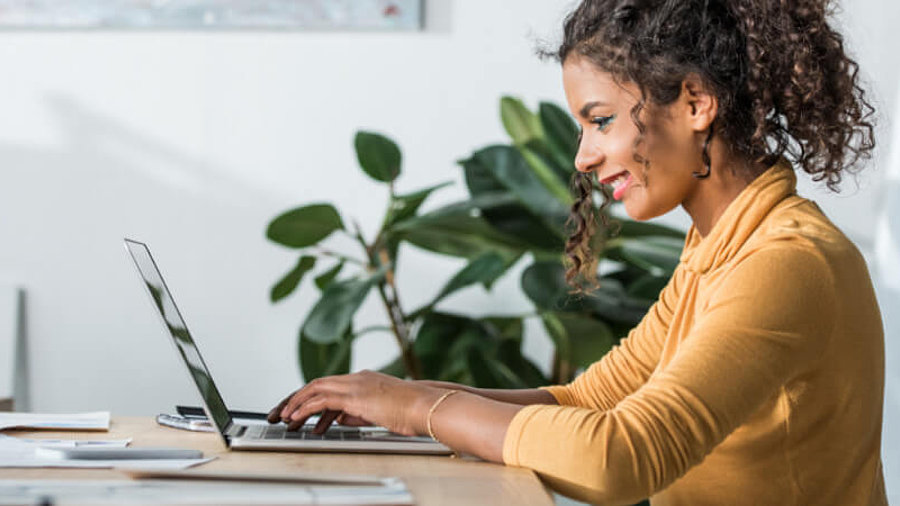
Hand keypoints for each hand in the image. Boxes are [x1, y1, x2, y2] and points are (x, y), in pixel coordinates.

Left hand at [267, 370, 444, 435]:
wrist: (426, 408)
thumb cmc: (411, 412)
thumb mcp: (379, 413)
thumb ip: (357, 413)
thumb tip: (339, 418)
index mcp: (364, 380)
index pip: (329, 385)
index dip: (310, 396)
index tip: (297, 408)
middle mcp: (357, 378)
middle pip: (317, 383)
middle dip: (297, 398)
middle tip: (282, 411)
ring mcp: (356, 384)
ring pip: (316, 388)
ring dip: (296, 402)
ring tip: (284, 416)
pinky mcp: (355, 396)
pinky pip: (322, 400)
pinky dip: (305, 407)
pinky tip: (297, 417)